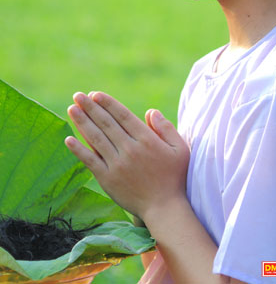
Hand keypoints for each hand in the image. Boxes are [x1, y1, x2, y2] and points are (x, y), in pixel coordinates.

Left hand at [65, 92, 189, 220]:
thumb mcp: (180, 149)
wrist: (164, 208)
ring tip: (71, 109)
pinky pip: (90, 161)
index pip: (122, 116)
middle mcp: (129, 149)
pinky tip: (69, 139)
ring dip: (82, 122)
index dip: (107, 104)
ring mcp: (117, 164)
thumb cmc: (174, 177)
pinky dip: (79, 150)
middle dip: (90, 108)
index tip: (95, 95)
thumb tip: (150, 111)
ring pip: (96, 139)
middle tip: (78, 96)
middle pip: (106, 123)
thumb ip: (166, 128)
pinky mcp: (108, 179)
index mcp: (146, 140)